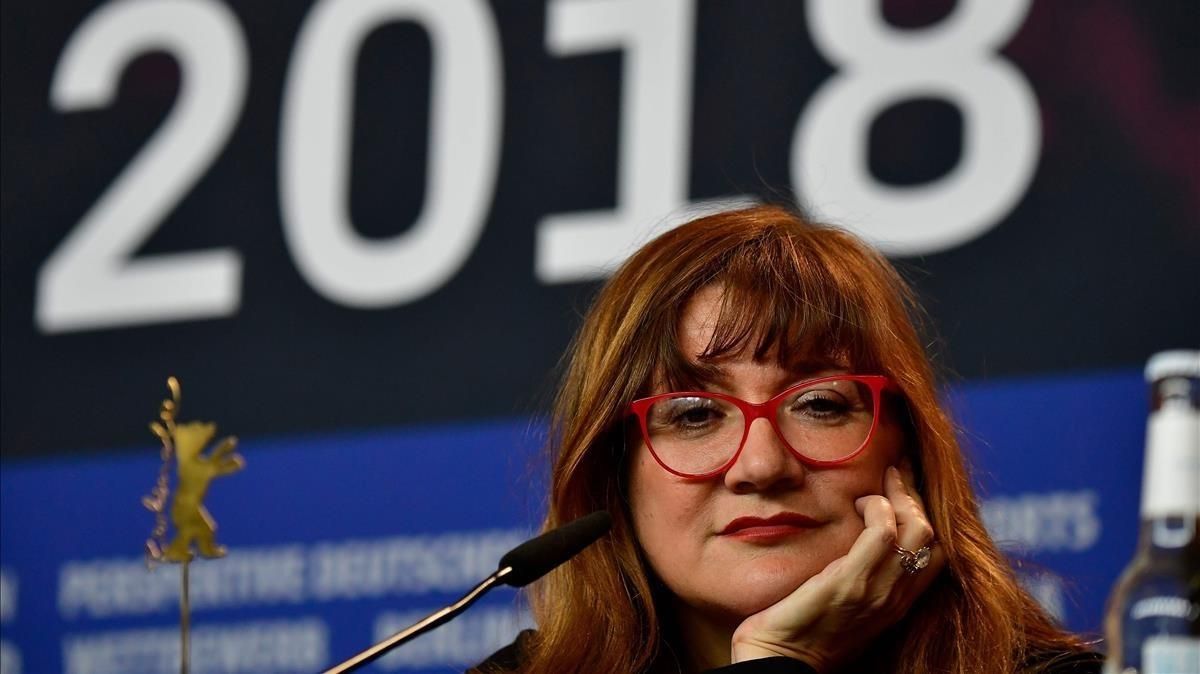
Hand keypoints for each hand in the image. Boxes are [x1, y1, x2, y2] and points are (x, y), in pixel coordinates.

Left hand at [729, 465, 943, 671]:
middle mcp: (894, 599)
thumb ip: (857, 578)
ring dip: (901, 495)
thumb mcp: (842, 603)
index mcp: (895, 604)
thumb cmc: (799, 631)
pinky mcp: (850, 583)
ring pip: (917, 530)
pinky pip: (882, 535)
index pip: (933, 553)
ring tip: (883, 479)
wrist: (777, 663)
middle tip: (896, 470)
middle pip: (931, 536)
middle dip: (917, 496)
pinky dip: (878, 509)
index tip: (905, 487)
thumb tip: (852, 544)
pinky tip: (859, 502)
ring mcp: (876, 591)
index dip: (924, 514)